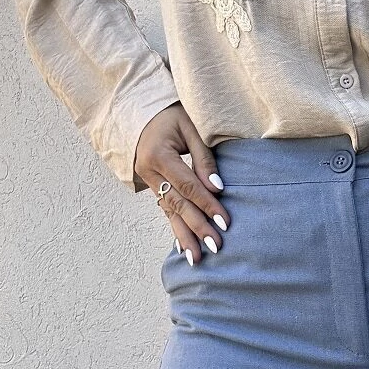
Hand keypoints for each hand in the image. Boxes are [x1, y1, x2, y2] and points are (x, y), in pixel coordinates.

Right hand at [134, 103, 229, 264]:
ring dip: (184, 236)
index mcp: (158, 154)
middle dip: (197, 227)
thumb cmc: (172, 113)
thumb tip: (217, 189)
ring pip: (168, 212)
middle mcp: (149, 171)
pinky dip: (176, 228)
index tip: (225, 221)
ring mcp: (148, 180)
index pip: (188, 185)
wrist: (142, 110)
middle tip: (216, 246)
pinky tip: (184, 247)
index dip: (207, 204)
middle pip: (177, 204)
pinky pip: (165, 210)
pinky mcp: (152, 185)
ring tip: (197, 259)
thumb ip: (204, 158)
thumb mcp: (191, 126)